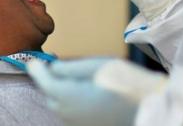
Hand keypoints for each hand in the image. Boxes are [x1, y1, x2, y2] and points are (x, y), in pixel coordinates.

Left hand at [28, 58, 166, 125]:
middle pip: (51, 95)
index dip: (37, 70)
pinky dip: (73, 102)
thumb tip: (53, 68)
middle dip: (51, 81)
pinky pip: (72, 114)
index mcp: (67, 95)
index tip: (34, 61)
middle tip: (57, 66)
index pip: (44, 82)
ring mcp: (77, 123)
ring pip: (61, 106)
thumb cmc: (124, 82)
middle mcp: (68, 113)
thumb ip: (69, 67)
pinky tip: (86, 93)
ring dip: (62, 92)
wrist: (148, 107)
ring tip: (76, 79)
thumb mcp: (96, 66)